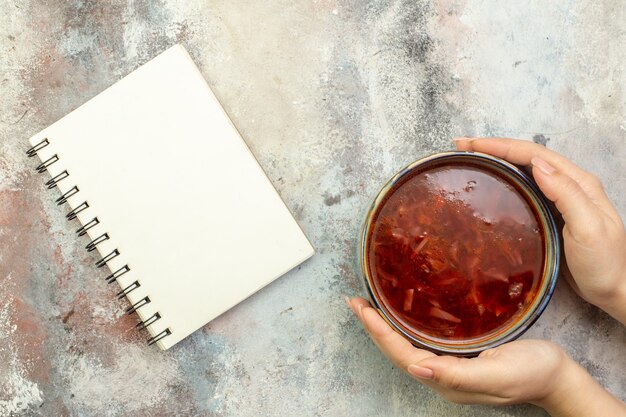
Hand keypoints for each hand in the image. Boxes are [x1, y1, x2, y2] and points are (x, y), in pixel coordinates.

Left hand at [347, 297, 625, 415]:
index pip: (402, 354)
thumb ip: (458, 375)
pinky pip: (423, 340)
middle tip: (355, 301)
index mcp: (447, 380)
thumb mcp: (498, 374)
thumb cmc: (533, 373)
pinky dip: (406, 325)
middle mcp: (443, 374)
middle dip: (374, 327)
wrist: (558, 376)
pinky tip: (403, 312)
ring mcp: (451, 365)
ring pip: (408, 345)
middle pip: (398, 350)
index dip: (379, 332)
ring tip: (369, 305)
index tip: (360, 308)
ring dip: (386, 326)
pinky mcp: (460, 354)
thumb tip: (417, 370)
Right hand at [455, 137, 625, 323]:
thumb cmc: (604, 264)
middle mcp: (569, 185)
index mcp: (578, 183)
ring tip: (471, 158)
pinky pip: (524, 188)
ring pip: (524, 170)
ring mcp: (560, 200)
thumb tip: (537, 165)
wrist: (616, 291)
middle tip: (462, 145)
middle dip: (494, 147)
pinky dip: (505, 179)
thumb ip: (566, 194)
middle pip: (527, 157)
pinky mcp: (551, 214)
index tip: (471, 144)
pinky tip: (492, 183)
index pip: (534, 154)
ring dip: (497, 160)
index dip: (501, 146)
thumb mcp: (588, 228)